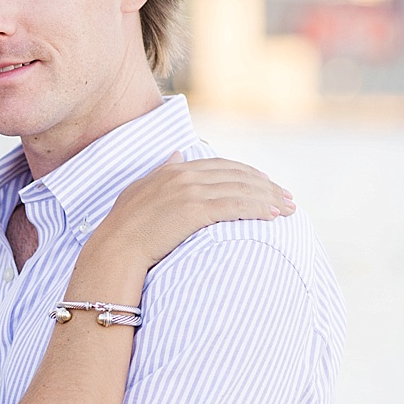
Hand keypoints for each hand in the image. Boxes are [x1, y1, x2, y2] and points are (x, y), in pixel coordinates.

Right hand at [97, 154, 294, 271]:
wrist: (114, 249)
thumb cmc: (123, 228)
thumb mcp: (140, 190)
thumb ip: (161, 171)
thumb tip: (177, 154)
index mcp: (175, 170)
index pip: (223, 166)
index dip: (249, 175)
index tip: (267, 185)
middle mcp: (185, 175)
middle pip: (238, 175)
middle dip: (267, 186)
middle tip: (287, 197)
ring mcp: (191, 192)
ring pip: (242, 189)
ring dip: (270, 198)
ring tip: (289, 209)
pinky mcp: (195, 210)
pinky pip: (236, 206)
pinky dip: (259, 209)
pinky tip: (274, 216)